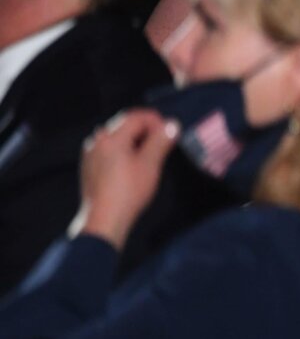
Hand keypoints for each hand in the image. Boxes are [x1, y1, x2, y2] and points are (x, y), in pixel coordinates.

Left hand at [77, 109, 176, 249]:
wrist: (103, 222)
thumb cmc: (128, 192)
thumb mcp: (151, 164)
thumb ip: (161, 140)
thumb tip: (172, 124)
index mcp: (110, 137)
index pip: (137, 116)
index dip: (157, 121)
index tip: (170, 134)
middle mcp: (96, 141)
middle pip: (125, 125)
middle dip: (147, 131)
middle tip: (163, 145)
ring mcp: (90, 155)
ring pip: (117, 138)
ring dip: (136, 141)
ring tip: (150, 158)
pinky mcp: (89, 167)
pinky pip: (109, 150)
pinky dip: (124, 152)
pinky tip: (133, 168)